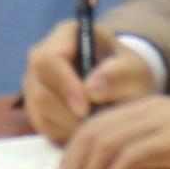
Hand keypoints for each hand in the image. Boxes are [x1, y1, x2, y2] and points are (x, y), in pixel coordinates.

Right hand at [21, 25, 157, 143]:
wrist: (122, 84)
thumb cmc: (128, 72)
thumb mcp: (134, 70)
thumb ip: (120, 74)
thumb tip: (91, 89)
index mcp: (65, 35)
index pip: (50, 59)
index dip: (64, 86)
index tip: (86, 108)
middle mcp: (42, 57)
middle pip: (38, 89)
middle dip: (66, 113)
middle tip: (95, 123)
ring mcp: (35, 82)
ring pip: (39, 111)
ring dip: (68, 125)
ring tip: (96, 124)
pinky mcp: (35, 106)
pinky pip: (43, 126)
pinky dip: (65, 133)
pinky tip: (86, 128)